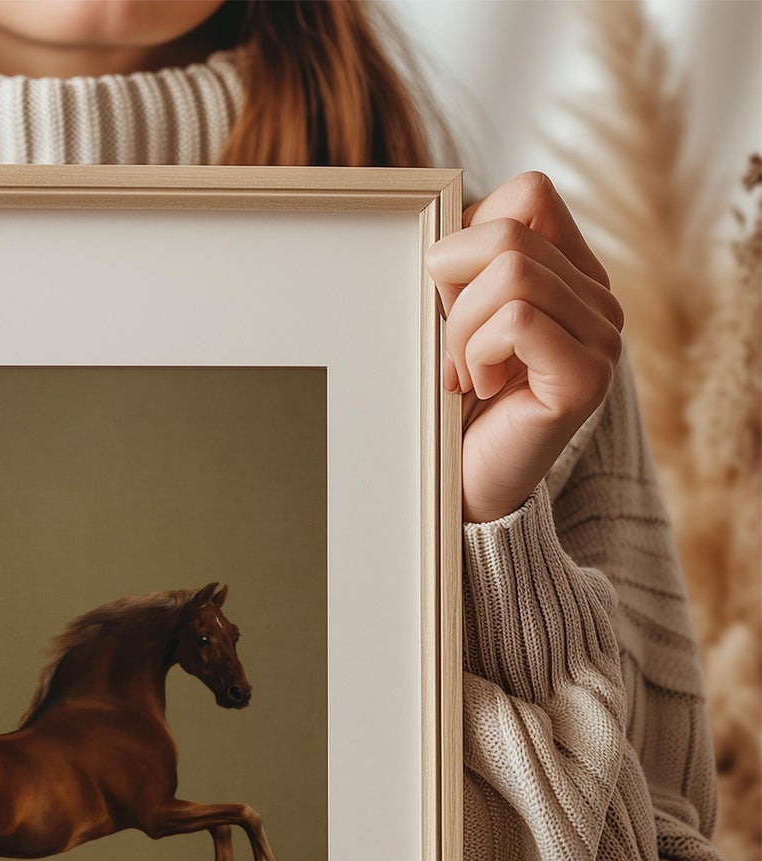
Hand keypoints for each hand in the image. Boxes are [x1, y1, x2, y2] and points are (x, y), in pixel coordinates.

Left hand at [425, 171, 624, 523]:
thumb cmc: (451, 404)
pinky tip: (478, 387)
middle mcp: (598, 300)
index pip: (530, 193)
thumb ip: (461, 268)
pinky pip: (518, 320)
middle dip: (451, 287)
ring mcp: (601, 339)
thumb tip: (437, 229)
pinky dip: (478, 351)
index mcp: (570, 274)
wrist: (463, 488)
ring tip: (461, 374)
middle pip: (512, 230)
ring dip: (461, 327)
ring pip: (513, 272)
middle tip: (447, 347)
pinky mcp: (585, 378)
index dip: (469, 235)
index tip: (447, 298)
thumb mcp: (451, 320)